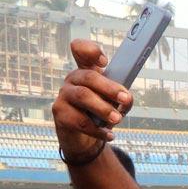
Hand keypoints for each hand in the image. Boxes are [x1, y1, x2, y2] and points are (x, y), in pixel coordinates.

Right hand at [51, 40, 132, 156]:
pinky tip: (109, 135)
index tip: (105, 61)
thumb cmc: (100, 114)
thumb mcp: (115, 104)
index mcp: (87, 72)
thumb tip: (126, 98)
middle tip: (125, 99)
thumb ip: (123, 97)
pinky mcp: (60, 112)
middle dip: (110, 88)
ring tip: (118, 119)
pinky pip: (79, 120)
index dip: (90, 50)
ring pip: (83, 96)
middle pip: (89, 76)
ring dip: (103, 108)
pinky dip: (98, 129)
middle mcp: (73, 79)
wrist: (84, 137)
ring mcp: (64, 95)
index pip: (80, 51)